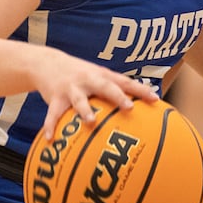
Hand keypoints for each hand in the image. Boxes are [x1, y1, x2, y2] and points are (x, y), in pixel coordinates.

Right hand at [35, 51, 157, 139]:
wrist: (48, 63)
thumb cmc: (81, 74)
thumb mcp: (98, 75)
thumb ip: (116, 87)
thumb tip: (142, 102)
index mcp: (102, 76)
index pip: (125, 82)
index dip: (140, 90)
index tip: (155, 99)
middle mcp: (88, 80)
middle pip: (105, 87)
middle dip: (117, 97)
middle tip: (129, 107)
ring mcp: (72, 89)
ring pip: (79, 100)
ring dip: (85, 110)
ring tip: (91, 122)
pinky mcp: (56, 98)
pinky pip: (53, 114)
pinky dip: (51, 126)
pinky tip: (51, 139)